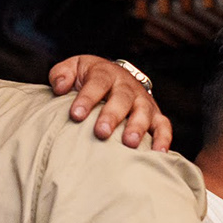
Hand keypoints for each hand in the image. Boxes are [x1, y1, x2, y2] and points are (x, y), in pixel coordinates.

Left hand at [50, 56, 171, 149]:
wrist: (113, 77)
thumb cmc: (88, 78)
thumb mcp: (73, 69)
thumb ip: (61, 74)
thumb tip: (60, 87)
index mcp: (105, 74)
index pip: (97, 83)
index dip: (87, 98)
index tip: (76, 115)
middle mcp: (127, 86)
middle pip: (122, 99)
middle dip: (112, 115)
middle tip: (102, 132)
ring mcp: (143, 100)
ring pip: (143, 112)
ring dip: (138, 127)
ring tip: (129, 143)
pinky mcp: (155, 114)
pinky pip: (163, 125)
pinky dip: (163, 138)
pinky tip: (158, 153)